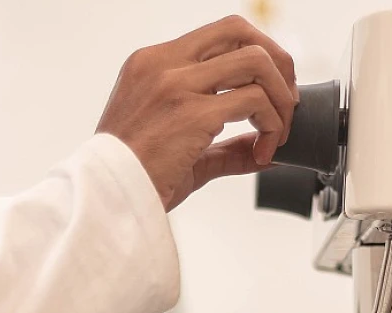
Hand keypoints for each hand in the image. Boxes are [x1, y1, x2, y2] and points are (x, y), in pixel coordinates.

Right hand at [96, 15, 297, 210]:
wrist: (105, 201)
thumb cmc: (130, 179)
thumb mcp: (175, 149)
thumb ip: (219, 144)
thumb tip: (260, 147)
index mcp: (150, 65)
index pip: (218, 35)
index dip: (255, 54)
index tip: (269, 87)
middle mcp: (162, 65)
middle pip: (241, 32)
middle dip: (278, 64)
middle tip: (286, 102)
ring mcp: (176, 85)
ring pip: (256, 63)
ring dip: (280, 99)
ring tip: (277, 134)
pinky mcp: (191, 114)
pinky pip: (254, 103)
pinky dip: (271, 127)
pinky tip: (263, 153)